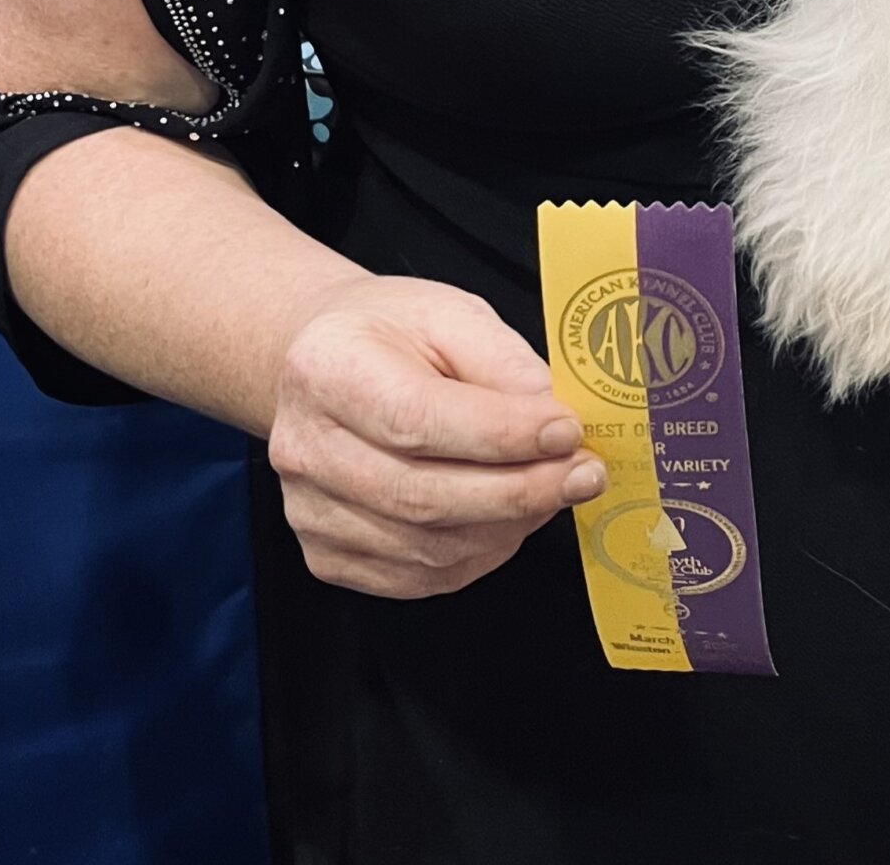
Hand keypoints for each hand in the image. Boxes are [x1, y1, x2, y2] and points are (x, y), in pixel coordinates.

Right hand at [267, 275, 604, 598]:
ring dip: (507, 527)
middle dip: (520, 491)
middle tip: (582, 473)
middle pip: (422, 495)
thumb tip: (550, 416)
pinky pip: (416, 577)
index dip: (501, 435)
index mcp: (328, 369)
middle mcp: (306, 448)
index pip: (417, 419)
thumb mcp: (449, 312)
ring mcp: (310, 511)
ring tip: (552, 491)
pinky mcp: (327, 555)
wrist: (326, 365)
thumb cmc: (390, 334)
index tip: (566, 431)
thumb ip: (501, 359)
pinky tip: (508, 518)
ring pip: (426, 548)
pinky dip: (477, 555)